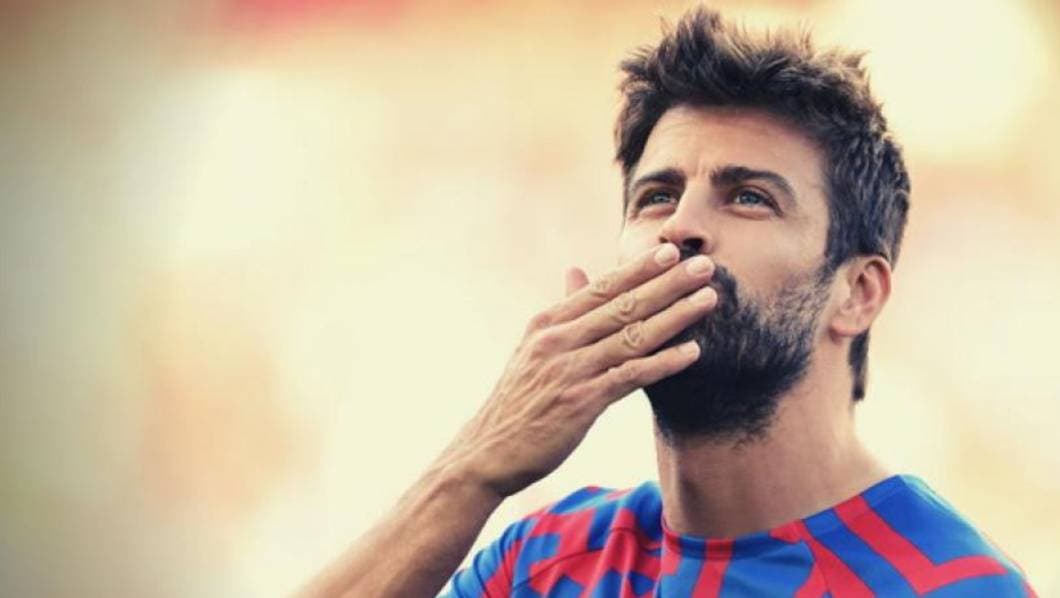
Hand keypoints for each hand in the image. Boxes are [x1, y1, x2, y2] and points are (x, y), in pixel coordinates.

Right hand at [439, 243, 716, 498]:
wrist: (488, 451)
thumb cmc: (517, 401)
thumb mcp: (534, 348)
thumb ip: (564, 312)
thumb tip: (577, 271)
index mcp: (548, 323)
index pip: (602, 288)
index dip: (639, 269)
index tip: (672, 251)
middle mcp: (559, 340)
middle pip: (623, 305)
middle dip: (667, 283)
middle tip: (705, 266)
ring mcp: (570, 370)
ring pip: (632, 336)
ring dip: (675, 316)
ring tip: (708, 300)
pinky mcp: (581, 402)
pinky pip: (630, 376)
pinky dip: (663, 362)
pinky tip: (692, 352)